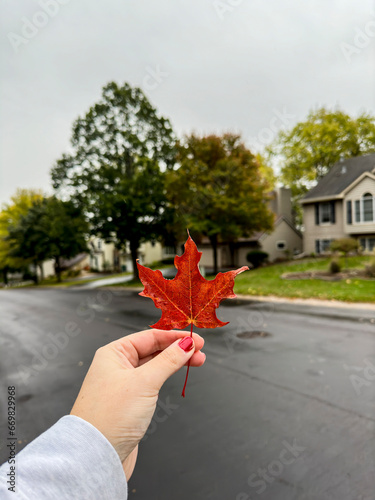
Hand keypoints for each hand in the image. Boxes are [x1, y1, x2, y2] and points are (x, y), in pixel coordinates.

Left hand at [70, 329, 205, 479]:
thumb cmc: (111, 416)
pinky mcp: (129, 402)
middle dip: (178, 350)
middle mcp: (116, 366)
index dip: (175, 336)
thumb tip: (186, 344)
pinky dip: (166, 376)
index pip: (150, 336)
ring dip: (175, 362)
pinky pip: (151, 381)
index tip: (196, 339)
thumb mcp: (144, 382)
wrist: (95, 457)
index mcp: (113, 353)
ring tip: (196, 362)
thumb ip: (168, 360)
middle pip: (153, 350)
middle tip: (201, 352)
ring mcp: (123, 384)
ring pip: (154, 365)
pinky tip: (177, 375)